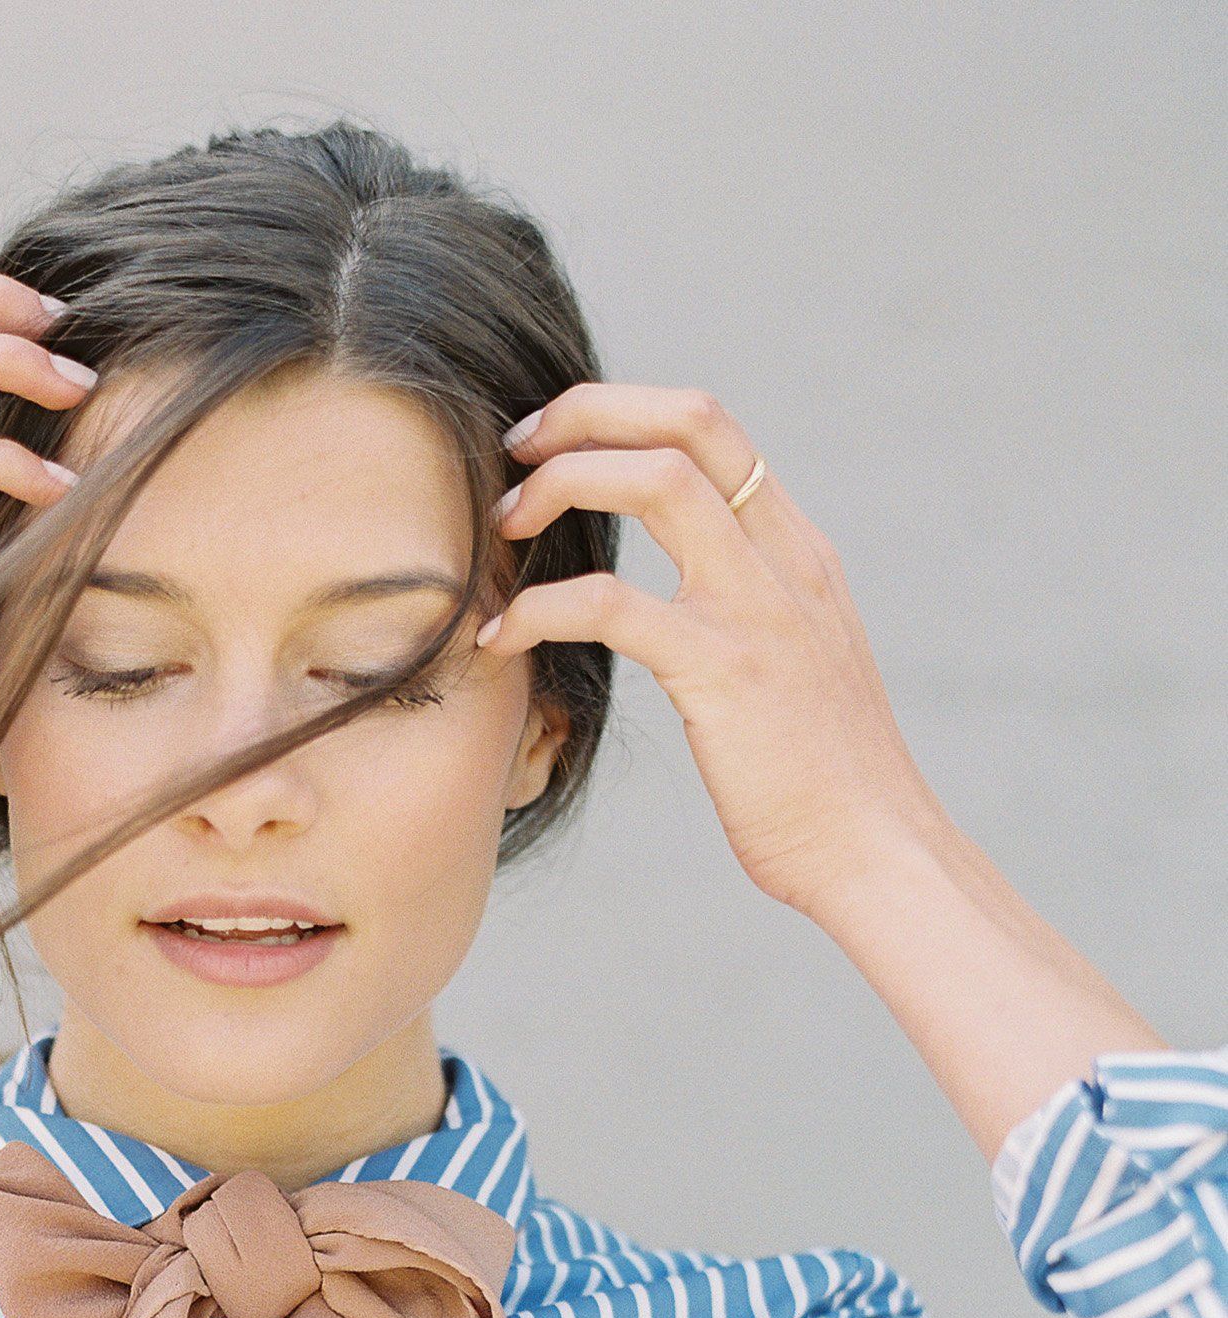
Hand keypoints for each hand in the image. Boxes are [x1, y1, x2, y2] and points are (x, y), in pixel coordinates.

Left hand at [477, 383, 950, 918]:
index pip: (714, 429)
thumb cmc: (825, 779)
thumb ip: (751, 612)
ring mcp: (758, 609)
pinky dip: (541, 607)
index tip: (558, 440)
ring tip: (504, 529)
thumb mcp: (796, 664)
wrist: (874, 849)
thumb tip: (686, 604)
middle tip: (516, 452)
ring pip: (656, 481)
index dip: (625, 411)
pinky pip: (612, 604)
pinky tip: (500, 638)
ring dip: (563, 484)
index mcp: (799, 552)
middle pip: (689, 421)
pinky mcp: (722, 671)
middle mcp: (784, 560)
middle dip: (589, 414)